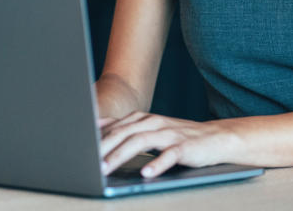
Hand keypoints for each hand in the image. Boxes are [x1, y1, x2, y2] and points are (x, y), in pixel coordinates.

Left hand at [99, 112, 241, 177]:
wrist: (215, 138)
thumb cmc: (179, 138)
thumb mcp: (150, 130)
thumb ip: (126, 128)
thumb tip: (98, 127)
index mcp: (143, 119)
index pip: (115, 127)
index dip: (96, 139)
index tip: (78, 150)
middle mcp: (154, 123)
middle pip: (123, 133)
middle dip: (102, 148)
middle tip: (86, 163)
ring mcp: (170, 134)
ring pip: (140, 142)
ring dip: (120, 156)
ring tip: (105, 169)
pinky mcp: (185, 147)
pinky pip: (169, 155)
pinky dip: (157, 164)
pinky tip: (146, 174)